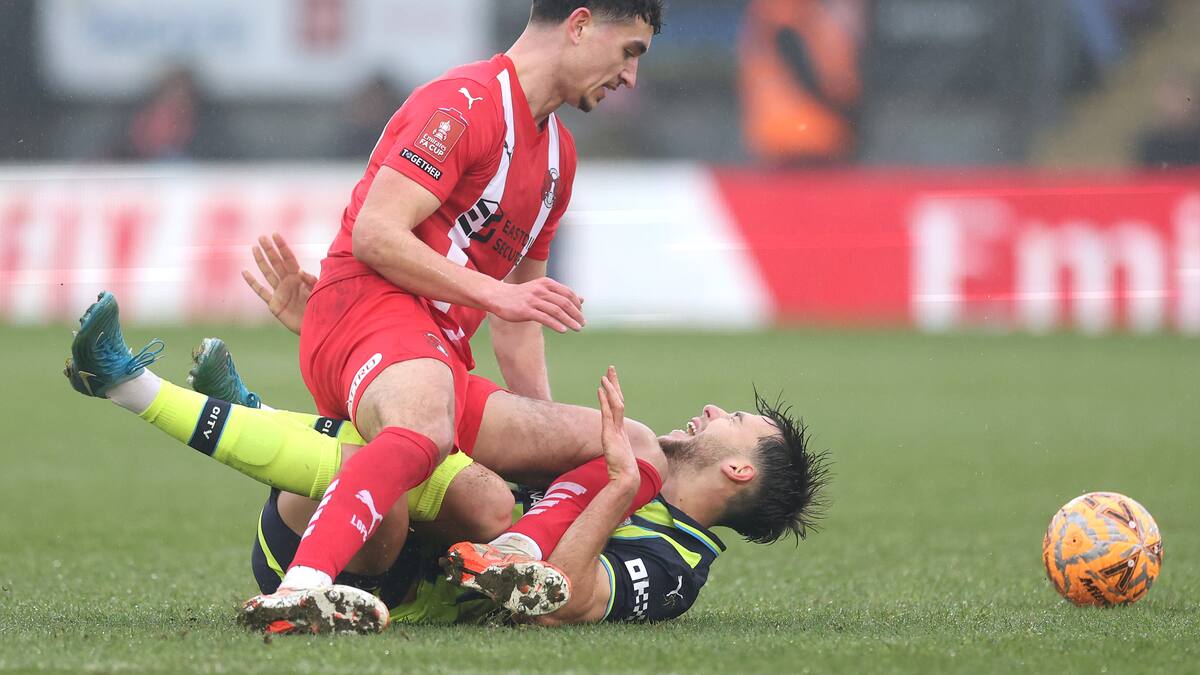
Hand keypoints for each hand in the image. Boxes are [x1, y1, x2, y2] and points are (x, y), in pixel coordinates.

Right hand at [242, 233, 318, 334]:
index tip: (275, 234)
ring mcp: (280, 292)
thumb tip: (299, 271)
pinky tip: (245, 272)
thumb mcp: (319, 291)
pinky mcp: (274, 304)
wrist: (317, 326)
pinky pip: (261, 291)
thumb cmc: (321, 307)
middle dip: (269, 250)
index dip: (282, 247)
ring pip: (268, 273)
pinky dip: (252, 282)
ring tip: (254, 247)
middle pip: (276, 263)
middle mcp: (288, 282)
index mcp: (299, 277)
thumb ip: (310, 280)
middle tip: (261, 236)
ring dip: (261, 261)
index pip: (289, 258)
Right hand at [486, 276, 584, 332]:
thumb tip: (582, 299)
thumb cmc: (522, 295)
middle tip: (582, 324)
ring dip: (569, 321)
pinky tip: (563, 330)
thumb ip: (561, 294)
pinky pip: (545, 318)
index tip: (581, 314)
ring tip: (577, 329)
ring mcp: (533, 300)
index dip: (577, 304)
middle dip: (576, 314)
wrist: (498, 296)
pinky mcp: (526, 311)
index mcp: (546, 283)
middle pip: (565, 302)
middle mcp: (541, 290)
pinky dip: (556, 324)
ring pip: (557, 311)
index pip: (568, 293)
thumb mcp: (542, 290)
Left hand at [597, 366, 636, 484]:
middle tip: (611, 368)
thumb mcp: (613, 459)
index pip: (617, 408)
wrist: (627, 479)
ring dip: (610, 388)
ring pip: (615, 404)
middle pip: (618, 400)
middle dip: (614, 384)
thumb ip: (611, 453)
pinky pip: (608, 413)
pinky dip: (605, 400)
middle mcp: (620, 427)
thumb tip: (607, 454)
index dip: (614, 394)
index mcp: (620, 431)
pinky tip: (600, 390)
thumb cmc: (622, 473)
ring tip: (605, 375)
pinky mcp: (611, 434)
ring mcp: (617, 430)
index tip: (609, 382)